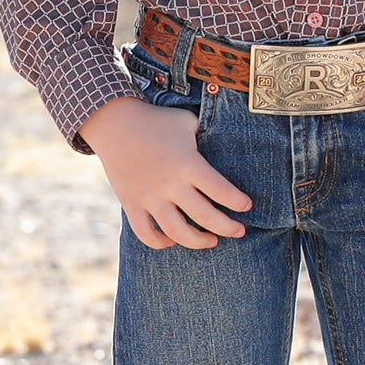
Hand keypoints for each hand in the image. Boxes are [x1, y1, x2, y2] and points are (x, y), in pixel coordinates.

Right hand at [79, 96, 252, 249]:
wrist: (116, 122)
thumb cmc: (158, 121)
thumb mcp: (188, 122)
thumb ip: (208, 137)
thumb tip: (229, 148)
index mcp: (188, 163)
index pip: (221, 190)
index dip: (237, 202)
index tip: (247, 206)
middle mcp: (170, 183)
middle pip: (205, 216)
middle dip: (228, 227)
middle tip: (240, 231)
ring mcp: (149, 196)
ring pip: (177, 232)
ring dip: (198, 241)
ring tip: (212, 241)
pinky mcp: (131, 204)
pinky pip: (146, 234)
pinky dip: (161, 242)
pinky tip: (173, 239)